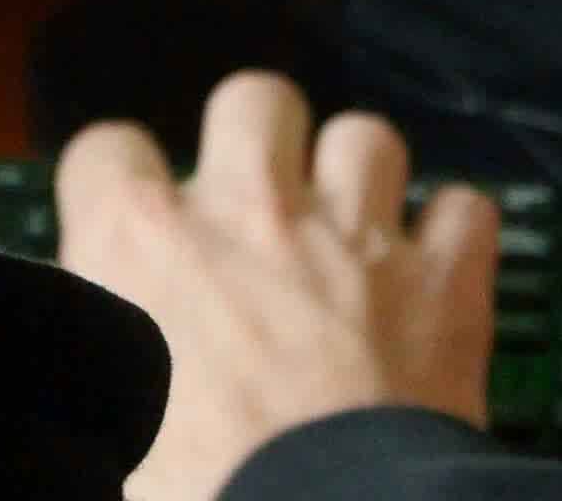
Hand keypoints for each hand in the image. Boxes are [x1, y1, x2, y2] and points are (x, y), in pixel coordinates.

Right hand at [56, 71, 501, 500]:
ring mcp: (353, 238)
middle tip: (256, 200)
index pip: (106, 148)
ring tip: (349, 229)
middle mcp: (245, 210)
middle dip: (257, 138)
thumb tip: (93, 358)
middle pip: (253, 99)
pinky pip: (467, 209)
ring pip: (365, 136)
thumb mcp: (102, 418)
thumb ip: (99, 353)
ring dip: (358, 176)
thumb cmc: (197, 492)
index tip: (131, 225)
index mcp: (137, 240)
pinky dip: (455, 234)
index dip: (118, 185)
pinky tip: (436, 267)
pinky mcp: (446, 286)